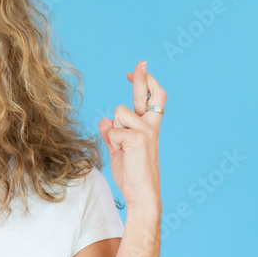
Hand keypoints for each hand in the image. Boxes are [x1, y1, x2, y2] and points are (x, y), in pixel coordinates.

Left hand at [98, 60, 165, 214]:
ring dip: (114, 130)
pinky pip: (113, 131)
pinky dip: (113, 142)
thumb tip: (104, 121)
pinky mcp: (137, 137)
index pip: (153, 99)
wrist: (142, 193)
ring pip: (118, 114)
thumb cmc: (132, 175)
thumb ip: (112, 135)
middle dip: (141, 77)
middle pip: (144, 94)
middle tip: (140, 62)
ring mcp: (146, 130)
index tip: (137, 69)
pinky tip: (123, 155)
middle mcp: (151, 125)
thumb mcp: (119, 152)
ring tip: (123, 149)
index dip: (146, 83)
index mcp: (149, 127)